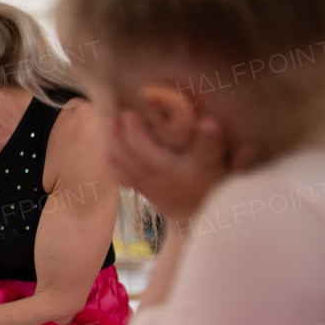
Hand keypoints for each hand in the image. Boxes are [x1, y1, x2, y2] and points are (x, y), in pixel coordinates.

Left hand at [107, 110, 230, 220]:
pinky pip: (121, 178)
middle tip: (118, 115)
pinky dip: (112, 162)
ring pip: (122, 167)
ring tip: (110, 123)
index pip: (147, 151)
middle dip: (121, 135)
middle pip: (131, 158)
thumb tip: (208, 122)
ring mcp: (147, 187)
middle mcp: (157, 180)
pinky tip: (108, 148)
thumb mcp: (216, 159)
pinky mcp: (143, 191)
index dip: (137, 132)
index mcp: (171, 170)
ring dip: (113, 145)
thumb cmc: (213, 178)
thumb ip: (211, 141)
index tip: (132, 113)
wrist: (206, 211)